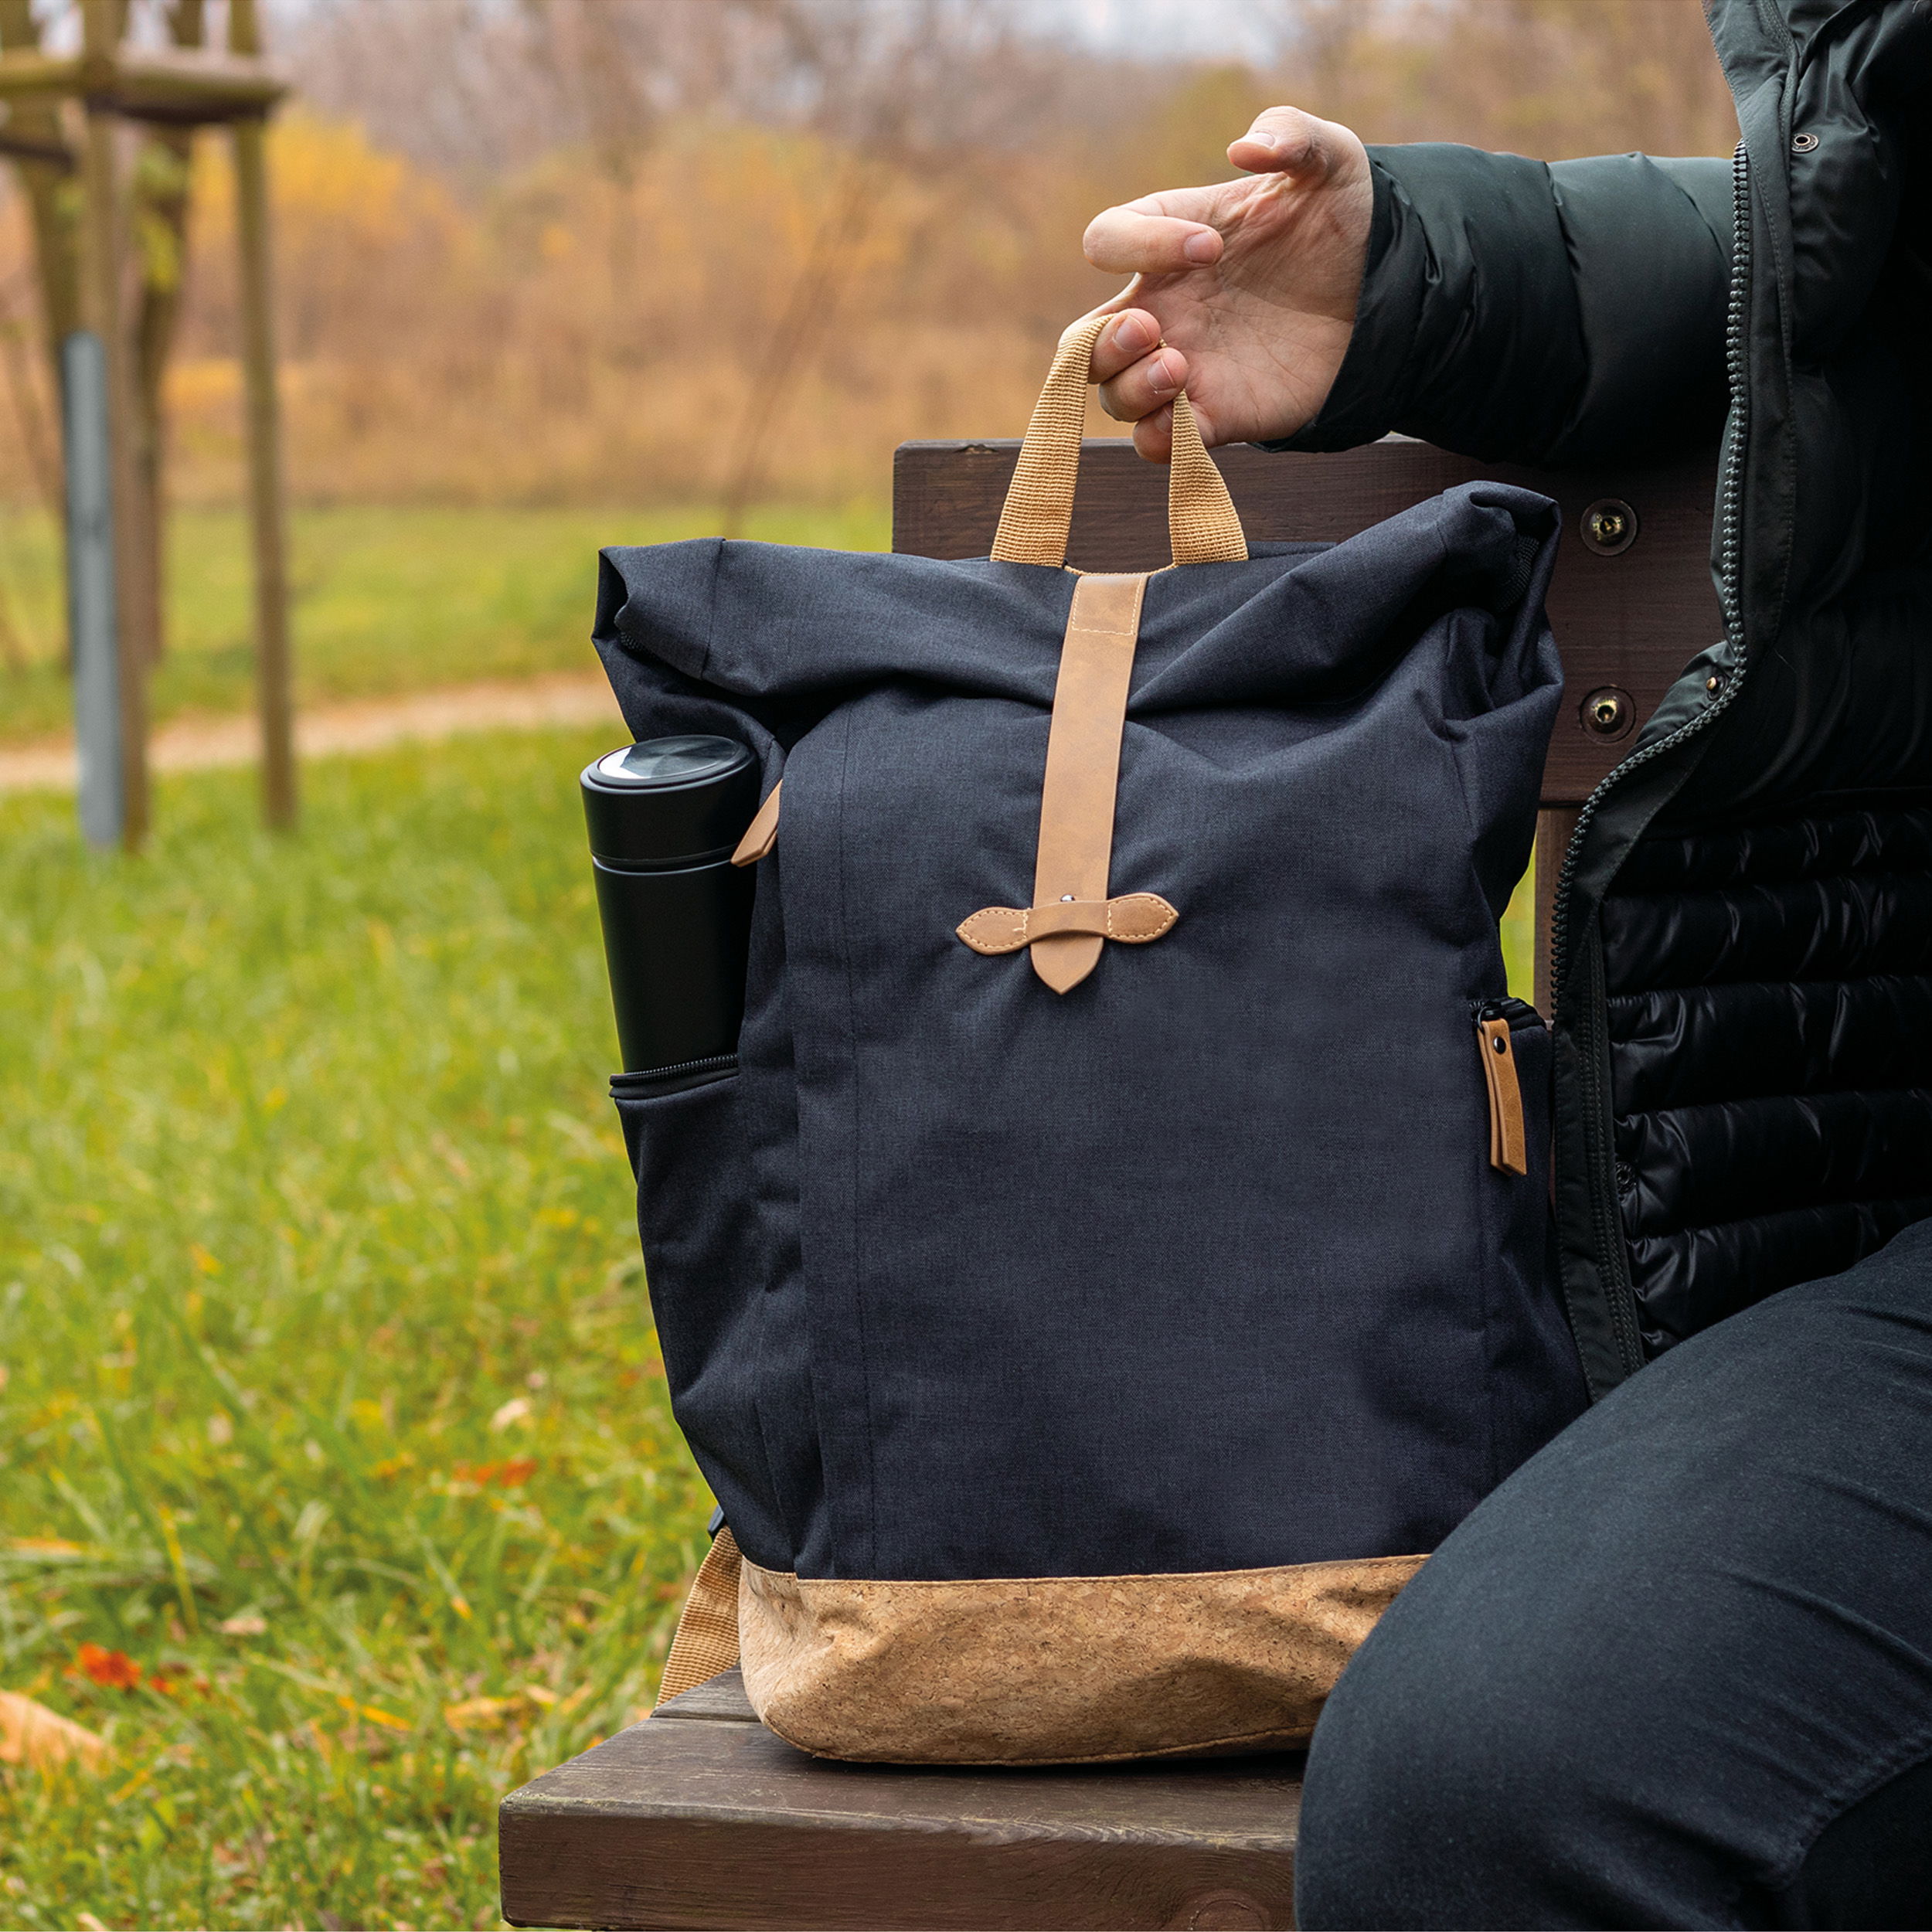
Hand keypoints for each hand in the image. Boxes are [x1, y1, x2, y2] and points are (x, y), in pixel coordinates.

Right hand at [1081, 106, 1372, 460]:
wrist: (1380, 289)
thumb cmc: (1339, 220)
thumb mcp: (1325, 158)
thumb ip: (1290, 134)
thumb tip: (1245, 149)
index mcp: (1166, 242)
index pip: (1108, 240)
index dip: (1142, 245)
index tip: (1214, 249)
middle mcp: (1161, 309)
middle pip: (1082, 342)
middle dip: (1101, 342)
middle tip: (1152, 328)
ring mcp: (1183, 366)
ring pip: (1114, 397)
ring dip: (1132, 389)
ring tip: (1179, 368)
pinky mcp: (1215, 415)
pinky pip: (1158, 444)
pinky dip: (1160, 439)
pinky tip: (1190, 417)